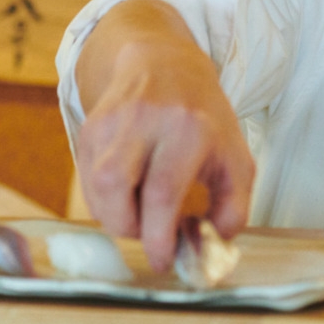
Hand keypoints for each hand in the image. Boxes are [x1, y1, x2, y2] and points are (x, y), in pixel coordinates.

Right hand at [74, 0, 254, 270]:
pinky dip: (104, 199)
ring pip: (96, 186)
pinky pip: (87, 178)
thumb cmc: (204, 118)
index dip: (158, 237)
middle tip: (150, 236)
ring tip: (140, 211)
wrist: (164, 63)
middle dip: (129, 228)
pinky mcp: (90, 126)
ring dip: (115, 215)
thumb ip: (234, 206)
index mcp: (190, 127)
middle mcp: (146, 120)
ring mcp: (112, 120)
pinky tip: (127, 192)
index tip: (164, 260)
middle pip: (116, 186)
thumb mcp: (235, 156)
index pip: (162, 193)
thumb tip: (214, 243)